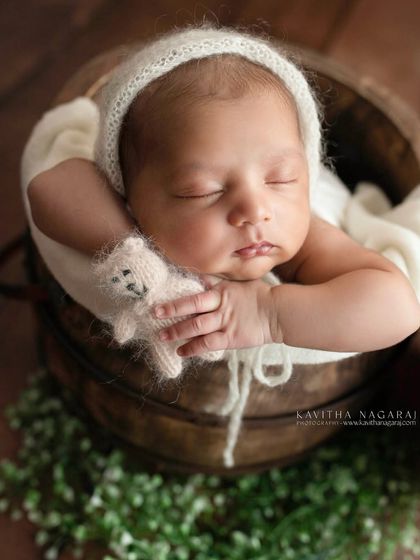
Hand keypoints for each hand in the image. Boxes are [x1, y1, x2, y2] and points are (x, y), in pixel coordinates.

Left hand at [154, 279, 274, 356]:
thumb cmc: (260, 296)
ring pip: (196, 326)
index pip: (196, 292)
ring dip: (177, 331)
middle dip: (172, 309)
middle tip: (154, 313)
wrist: (279, 313)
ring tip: (161, 335)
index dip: (179, 294)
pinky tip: (181, 351)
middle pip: (191, 306)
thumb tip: (200, 276)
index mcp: (222, 290)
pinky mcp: (230, 338)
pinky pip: (207, 343)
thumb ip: (218, 282)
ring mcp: (225, 322)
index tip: (161, 297)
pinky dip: (192, 348)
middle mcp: (221, 305)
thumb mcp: (239, 283)